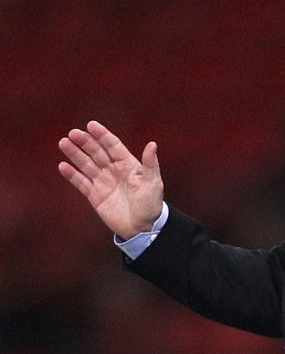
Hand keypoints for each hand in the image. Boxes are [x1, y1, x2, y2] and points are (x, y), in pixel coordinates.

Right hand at [58, 120, 163, 239]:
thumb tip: (152, 144)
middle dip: (85, 142)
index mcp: (128, 164)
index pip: (113, 146)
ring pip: (86, 164)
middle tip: (73, 133)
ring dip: (75, 154)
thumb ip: (150, 164)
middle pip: (97, 152)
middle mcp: (114, 170)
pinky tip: (62, 165)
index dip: (102, 135)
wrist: (142, 227)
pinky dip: (72, 175)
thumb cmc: (151, 204)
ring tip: (63, 143)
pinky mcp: (95, 195)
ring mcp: (103, 182)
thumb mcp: (153, 183)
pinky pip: (81, 183)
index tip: (91, 125)